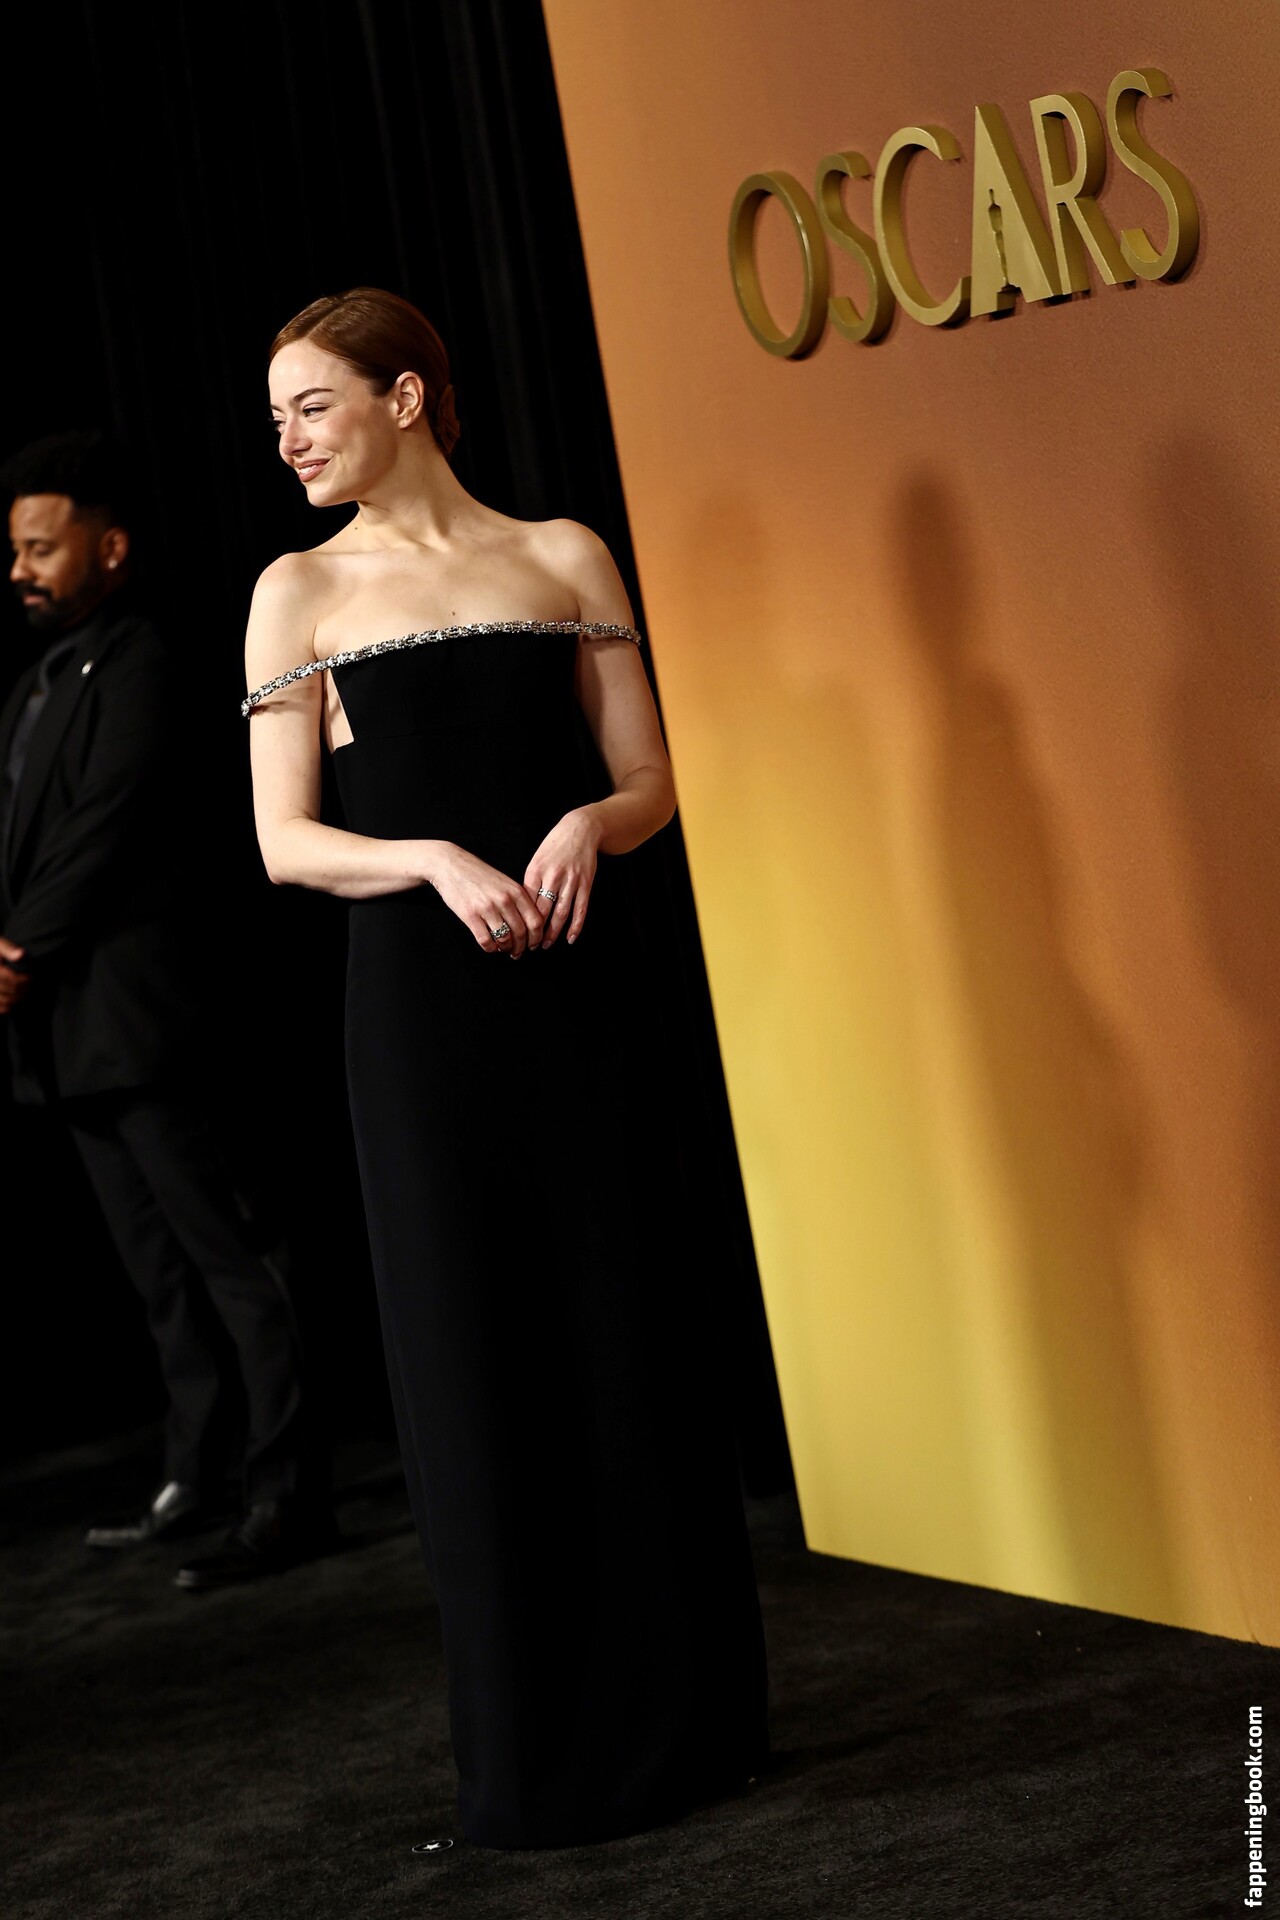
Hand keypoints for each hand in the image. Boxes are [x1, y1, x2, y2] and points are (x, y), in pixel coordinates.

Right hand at [0, 936, 29, 1013]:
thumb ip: (9, 949)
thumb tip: (21, 954)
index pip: (10, 978)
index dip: (23, 980)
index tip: (30, 978)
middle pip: (8, 990)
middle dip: (21, 990)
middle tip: (28, 987)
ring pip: (3, 1001)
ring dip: (15, 999)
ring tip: (22, 994)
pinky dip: (6, 1007)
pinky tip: (12, 1002)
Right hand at [427, 845, 542, 956]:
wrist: (451, 865)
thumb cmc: (478, 874)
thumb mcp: (504, 882)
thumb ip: (518, 900)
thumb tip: (529, 924)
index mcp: (516, 891)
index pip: (535, 921)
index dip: (536, 937)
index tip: (533, 944)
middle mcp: (504, 900)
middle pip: (521, 933)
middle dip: (521, 947)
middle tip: (518, 952)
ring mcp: (487, 908)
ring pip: (504, 939)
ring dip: (506, 949)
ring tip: (504, 949)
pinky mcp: (470, 915)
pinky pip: (485, 940)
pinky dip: (490, 948)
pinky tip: (490, 946)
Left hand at [525, 808, 600, 949]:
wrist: (580, 829)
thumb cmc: (555, 845)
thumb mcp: (537, 859)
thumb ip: (531, 881)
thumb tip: (523, 906)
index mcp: (536, 870)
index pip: (526, 902)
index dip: (521, 920)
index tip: (516, 933)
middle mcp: (553, 876)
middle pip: (542, 911)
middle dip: (535, 932)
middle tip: (529, 946)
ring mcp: (571, 881)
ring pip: (561, 913)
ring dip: (553, 933)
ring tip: (546, 945)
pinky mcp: (586, 884)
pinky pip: (580, 909)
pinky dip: (576, 926)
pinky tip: (570, 938)